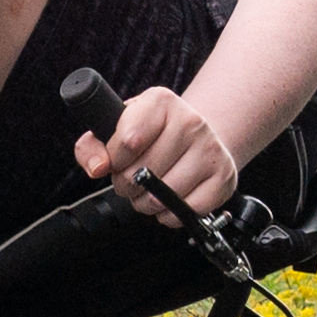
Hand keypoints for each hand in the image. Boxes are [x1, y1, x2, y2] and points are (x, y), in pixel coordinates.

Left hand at [74, 86, 237, 227]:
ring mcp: (211, 150)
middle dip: (127, 184)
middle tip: (132, 178)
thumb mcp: (117, 128)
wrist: (197, 137)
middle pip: (144, 173)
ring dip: (146, 203)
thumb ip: (92, 146)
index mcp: (161, 102)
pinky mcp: (224, 177)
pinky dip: (170, 214)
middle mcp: (191, 121)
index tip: (117, 159)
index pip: (128, 140)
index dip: (114, 159)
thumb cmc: (152, 134)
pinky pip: (186, 212)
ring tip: (148, 190)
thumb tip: (97, 167)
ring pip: (163, 197)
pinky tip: (169, 199)